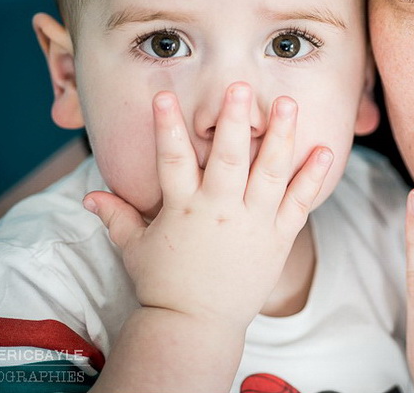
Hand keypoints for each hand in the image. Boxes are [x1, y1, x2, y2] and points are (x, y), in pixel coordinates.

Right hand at [84, 82, 332, 329]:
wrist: (196, 326)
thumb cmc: (164, 285)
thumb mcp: (135, 249)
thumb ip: (117, 217)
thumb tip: (89, 196)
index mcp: (183, 208)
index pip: (171, 159)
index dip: (167, 125)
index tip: (164, 94)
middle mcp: (219, 210)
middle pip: (228, 158)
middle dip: (234, 120)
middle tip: (241, 87)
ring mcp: (252, 223)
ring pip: (269, 173)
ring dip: (280, 136)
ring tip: (288, 104)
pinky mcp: (278, 239)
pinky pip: (299, 203)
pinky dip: (312, 177)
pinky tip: (325, 150)